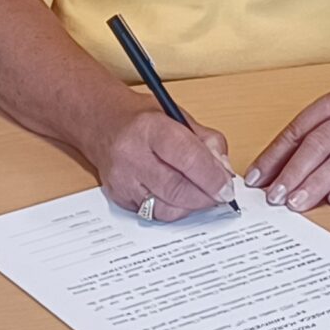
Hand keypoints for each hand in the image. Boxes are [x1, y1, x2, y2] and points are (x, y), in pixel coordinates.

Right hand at [89, 107, 237, 222]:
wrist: (102, 124)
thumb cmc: (142, 118)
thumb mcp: (177, 115)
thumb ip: (205, 139)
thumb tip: (224, 169)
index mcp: (150, 128)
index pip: (187, 156)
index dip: (212, 176)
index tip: (227, 186)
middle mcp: (131, 155)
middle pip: (176, 189)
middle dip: (206, 197)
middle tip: (221, 196)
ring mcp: (122, 181)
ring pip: (165, 209)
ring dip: (191, 207)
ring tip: (202, 196)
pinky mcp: (119, 199)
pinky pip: (153, 214)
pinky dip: (173, 210)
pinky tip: (181, 198)